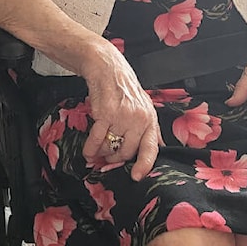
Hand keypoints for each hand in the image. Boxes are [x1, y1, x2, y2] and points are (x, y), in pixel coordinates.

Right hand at [80, 45, 160, 180]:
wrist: (108, 69)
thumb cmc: (125, 88)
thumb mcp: (144, 107)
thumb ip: (150, 129)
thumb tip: (159, 149)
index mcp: (150, 119)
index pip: (151, 148)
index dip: (144, 165)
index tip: (137, 176)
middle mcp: (139, 119)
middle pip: (127, 151)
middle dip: (116, 158)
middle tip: (108, 157)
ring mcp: (122, 117)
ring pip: (112, 147)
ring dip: (102, 153)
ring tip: (97, 152)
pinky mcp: (105, 114)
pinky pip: (97, 139)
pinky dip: (90, 149)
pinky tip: (87, 153)